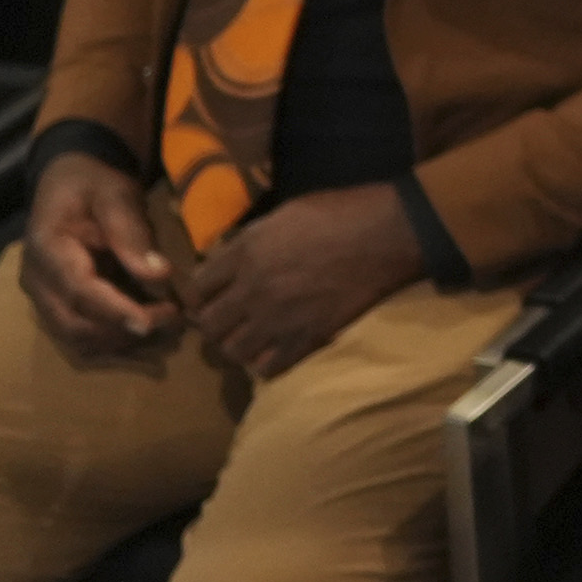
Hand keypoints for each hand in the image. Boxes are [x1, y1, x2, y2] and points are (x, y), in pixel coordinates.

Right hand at [18, 151, 186, 357]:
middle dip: (123, 330)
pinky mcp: (55, 309)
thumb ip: (131, 233)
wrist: (70, 185)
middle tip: (172, 319)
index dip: (113, 310)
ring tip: (166, 330)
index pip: (78, 289)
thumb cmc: (93, 185)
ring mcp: (43, 299)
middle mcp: (37, 280)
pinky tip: (147, 338)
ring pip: (76, 339)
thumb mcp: (115, 195)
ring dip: (121, 344)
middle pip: (74, 324)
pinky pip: (80, 340)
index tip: (149, 323)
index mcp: (46, 247)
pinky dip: (113, 345)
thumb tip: (159, 274)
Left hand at [181, 184, 427, 376]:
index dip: (200, 295)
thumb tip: (230, 258)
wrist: (384, 236)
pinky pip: (267, 368)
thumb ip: (250, 239)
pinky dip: (264, 364)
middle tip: (227, 321)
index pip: (197, 287)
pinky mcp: (305, 338)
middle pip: (208, 325)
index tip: (210, 297)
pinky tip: (273, 352)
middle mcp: (253, 289)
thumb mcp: (283, 214)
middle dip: (213, 324)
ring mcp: (278, 318)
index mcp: (245, 253)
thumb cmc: (337, 214)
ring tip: (249, 340)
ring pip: (232, 351)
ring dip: (236, 346)